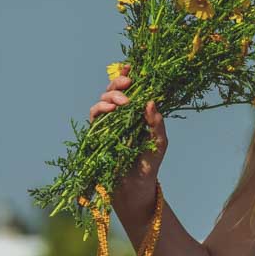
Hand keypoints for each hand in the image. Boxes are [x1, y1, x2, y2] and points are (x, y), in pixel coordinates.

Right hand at [89, 62, 167, 208]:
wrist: (134, 189)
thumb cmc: (149, 166)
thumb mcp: (159, 144)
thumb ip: (157, 123)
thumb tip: (150, 101)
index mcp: (137, 114)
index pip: (132, 90)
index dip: (129, 76)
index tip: (133, 66)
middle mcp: (121, 116)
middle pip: (115, 91)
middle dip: (120, 83)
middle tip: (128, 83)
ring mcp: (108, 124)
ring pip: (104, 100)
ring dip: (112, 96)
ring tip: (123, 103)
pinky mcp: (97, 134)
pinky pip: (95, 115)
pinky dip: (101, 109)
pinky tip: (111, 110)